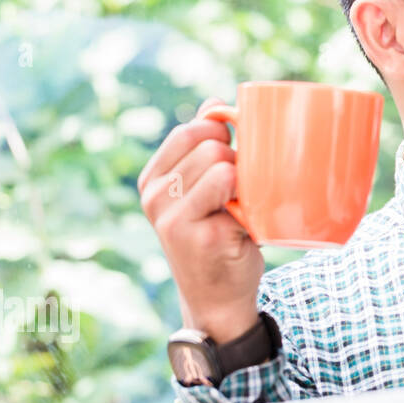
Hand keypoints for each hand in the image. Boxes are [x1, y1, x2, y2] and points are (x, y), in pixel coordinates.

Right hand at [138, 97, 263, 342]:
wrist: (218, 299)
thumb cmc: (218, 236)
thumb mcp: (204, 189)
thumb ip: (205, 147)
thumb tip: (214, 103)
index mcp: (153, 179)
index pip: (191, 130)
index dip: (223, 137)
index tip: (233, 163)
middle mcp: (154, 197)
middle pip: (213, 145)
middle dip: (238, 162)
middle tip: (240, 196)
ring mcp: (173, 217)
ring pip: (224, 164)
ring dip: (248, 183)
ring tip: (241, 210)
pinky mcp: (198, 235)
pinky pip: (235, 190)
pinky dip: (251, 204)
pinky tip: (242, 227)